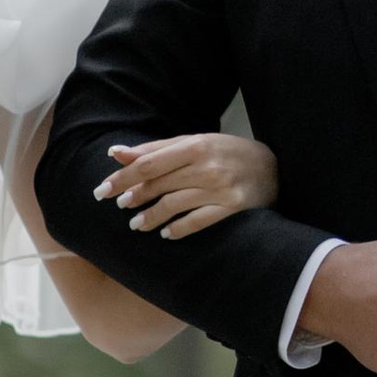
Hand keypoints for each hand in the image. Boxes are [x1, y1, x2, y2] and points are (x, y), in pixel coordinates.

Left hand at [93, 133, 279, 240]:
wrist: (274, 168)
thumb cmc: (228, 153)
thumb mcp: (195, 143)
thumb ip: (157, 149)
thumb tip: (116, 154)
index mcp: (195, 145)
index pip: (149, 163)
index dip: (122, 177)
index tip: (102, 189)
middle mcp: (207, 166)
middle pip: (158, 184)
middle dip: (133, 197)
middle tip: (118, 206)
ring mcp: (221, 189)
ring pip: (174, 205)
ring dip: (150, 217)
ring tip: (136, 224)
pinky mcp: (233, 209)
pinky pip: (197, 222)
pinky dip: (177, 229)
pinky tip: (165, 233)